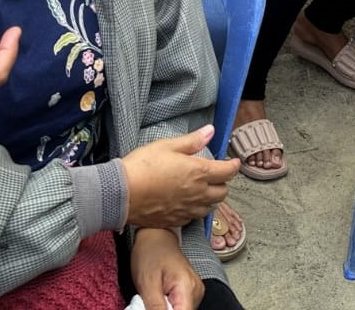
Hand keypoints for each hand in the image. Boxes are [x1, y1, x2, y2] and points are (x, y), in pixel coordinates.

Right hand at [121, 125, 239, 227]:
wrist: (120, 194)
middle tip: (216, 175)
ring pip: (210, 207)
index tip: (234, 162)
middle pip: (222, 193)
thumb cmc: (142, 166)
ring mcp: (187, 210)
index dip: (233, 165)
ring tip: (203, 190)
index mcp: (199, 173)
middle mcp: (197, 194)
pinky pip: (193, 217)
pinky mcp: (175, 221)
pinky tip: (187, 203)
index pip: (227, 171)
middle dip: (223, 183)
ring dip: (211, 198)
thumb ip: (192, 141)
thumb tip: (210, 132)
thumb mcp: (167, 146)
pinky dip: (196, 210)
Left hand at [132, 229, 202, 309]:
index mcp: (187, 287)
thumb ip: (155, 307)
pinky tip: (160, 297)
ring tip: (154, 297)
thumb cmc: (151, 252)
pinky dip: (168, 306)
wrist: (155, 236)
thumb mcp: (147, 283)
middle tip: (149, 302)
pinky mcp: (190, 291)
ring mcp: (195, 290)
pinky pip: (180, 306)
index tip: (152, 307)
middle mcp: (196, 290)